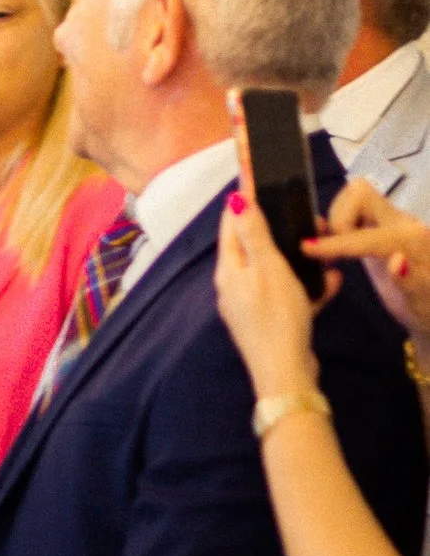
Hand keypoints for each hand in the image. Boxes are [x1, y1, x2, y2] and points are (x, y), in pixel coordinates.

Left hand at [214, 191, 327, 393]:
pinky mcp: (268, 322)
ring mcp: (249, 306)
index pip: (230, 226)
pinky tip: (327, 284)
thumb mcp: (268, 268)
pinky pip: (287, 296)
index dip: (243, 202)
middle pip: (252, 248)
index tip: (257, 182)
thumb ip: (254, 234)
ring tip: (318, 251)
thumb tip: (234, 200)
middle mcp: (232, 286)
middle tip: (299, 218)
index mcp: (228, 269)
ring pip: (273, 272)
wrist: (285, 373)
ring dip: (296, 261)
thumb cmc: (276, 316)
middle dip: (276, 232)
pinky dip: (305, 288)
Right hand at [310, 175, 429, 343]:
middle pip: (361, 194)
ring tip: (334, 247)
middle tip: (332, 250)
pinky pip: (355, 207)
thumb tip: (397, 261)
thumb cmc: (428, 304)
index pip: (368, 236)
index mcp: (412, 240)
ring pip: (355, 196)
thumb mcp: (423, 299)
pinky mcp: (380, 227)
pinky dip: (338, 219)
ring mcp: (391, 222)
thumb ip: (412, 281)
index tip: (306, 249)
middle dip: (338, 218)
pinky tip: (334, 242)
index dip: (336, 243)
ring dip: (337, 217)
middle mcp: (402, 223)